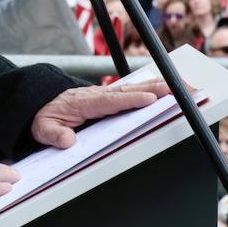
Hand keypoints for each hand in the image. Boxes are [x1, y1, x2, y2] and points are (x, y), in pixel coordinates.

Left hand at [31, 80, 170, 148]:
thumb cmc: (44, 116)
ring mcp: (106, 94)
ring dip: (160, 86)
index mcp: (84, 102)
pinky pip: (134, 90)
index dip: (130, 99)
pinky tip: (171, 87)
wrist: (42, 103)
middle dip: (155, 89)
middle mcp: (98, 95)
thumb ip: (54, 134)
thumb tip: (68, 141)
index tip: (149, 99)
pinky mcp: (111, 96)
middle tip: (180, 89)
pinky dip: (153, 87)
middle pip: (129, 91)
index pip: (110, 101)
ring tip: (185, 86)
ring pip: (136, 88)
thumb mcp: (42, 128)